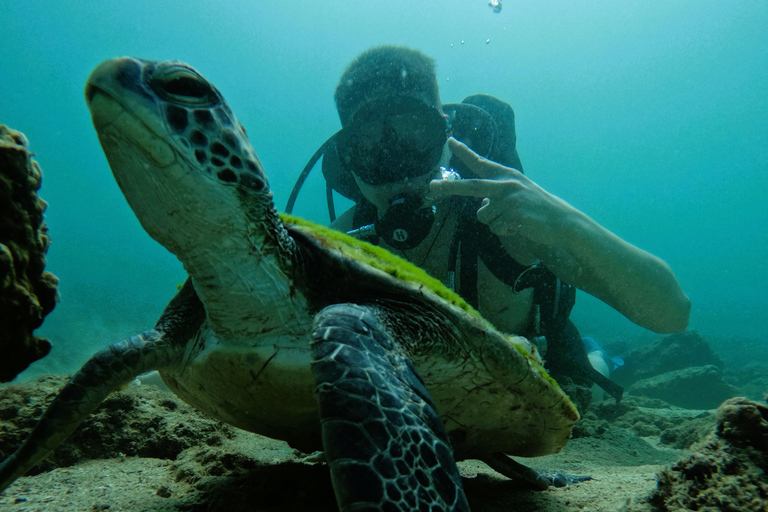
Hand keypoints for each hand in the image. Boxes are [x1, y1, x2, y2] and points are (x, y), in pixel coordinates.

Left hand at [430, 137, 572, 246]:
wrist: (561, 221)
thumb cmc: (536, 208)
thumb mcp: (518, 193)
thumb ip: (497, 195)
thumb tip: (482, 204)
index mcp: (506, 176)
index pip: (481, 162)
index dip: (464, 152)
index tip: (449, 141)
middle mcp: (506, 184)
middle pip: (471, 186)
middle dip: (449, 187)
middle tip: (431, 186)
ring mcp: (510, 199)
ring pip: (483, 216)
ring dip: (495, 223)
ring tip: (513, 220)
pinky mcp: (514, 215)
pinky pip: (495, 228)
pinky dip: (505, 231)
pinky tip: (519, 226)